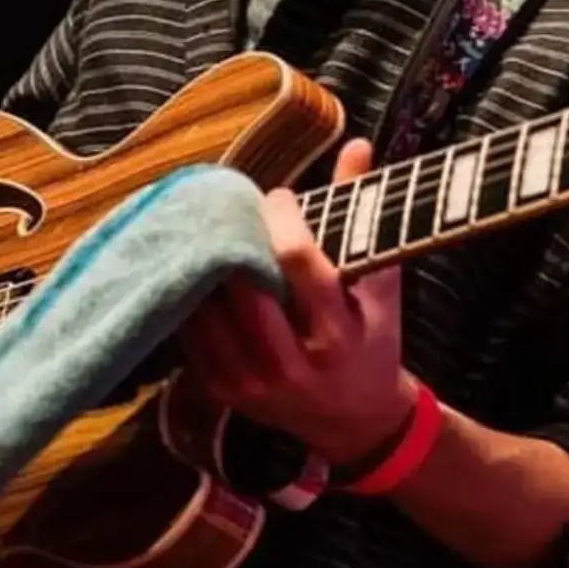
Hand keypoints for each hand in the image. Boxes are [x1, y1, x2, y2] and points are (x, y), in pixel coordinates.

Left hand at [179, 139, 414, 468]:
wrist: (356, 422)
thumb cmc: (372, 340)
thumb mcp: (380, 282)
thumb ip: (364, 214)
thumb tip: (358, 145)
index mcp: (337, 333)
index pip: (297, 259)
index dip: (282, 216)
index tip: (278, 198)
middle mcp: (292, 364)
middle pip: (243, 285)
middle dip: (235, 237)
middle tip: (230, 207)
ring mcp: (251, 382)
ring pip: (207, 309)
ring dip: (203, 263)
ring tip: (205, 227)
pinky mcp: (220, 390)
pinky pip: (189, 333)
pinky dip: (188, 296)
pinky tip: (193, 266)